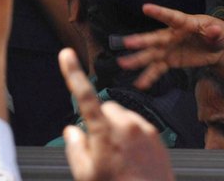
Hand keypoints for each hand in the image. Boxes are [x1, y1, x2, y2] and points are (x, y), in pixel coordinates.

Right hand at [59, 48, 173, 180]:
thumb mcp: (85, 174)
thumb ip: (74, 147)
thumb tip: (72, 132)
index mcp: (105, 133)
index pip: (84, 96)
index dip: (72, 73)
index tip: (67, 54)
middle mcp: (127, 126)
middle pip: (105, 108)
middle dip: (99, 120)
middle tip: (98, 146)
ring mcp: (144, 130)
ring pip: (121, 116)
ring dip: (115, 127)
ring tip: (117, 155)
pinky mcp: (156, 136)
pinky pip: (137, 126)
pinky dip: (130, 135)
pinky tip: (130, 156)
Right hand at [116, 3, 223, 89]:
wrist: (216, 50)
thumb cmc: (217, 34)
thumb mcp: (222, 31)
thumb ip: (216, 32)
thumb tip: (214, 30)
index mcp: (184, 23)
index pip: (171, 17)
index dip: (159, 12)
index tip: (145, 8)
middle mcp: (171, 35)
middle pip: (155, 38)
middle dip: (141, 41)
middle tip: (128, 43)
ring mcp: (167, 48)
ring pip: (151, 55)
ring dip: (137, 60)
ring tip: (123, 64)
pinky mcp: (169, 60)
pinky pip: (157, 69)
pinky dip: (149, 77)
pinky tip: (140, 84)